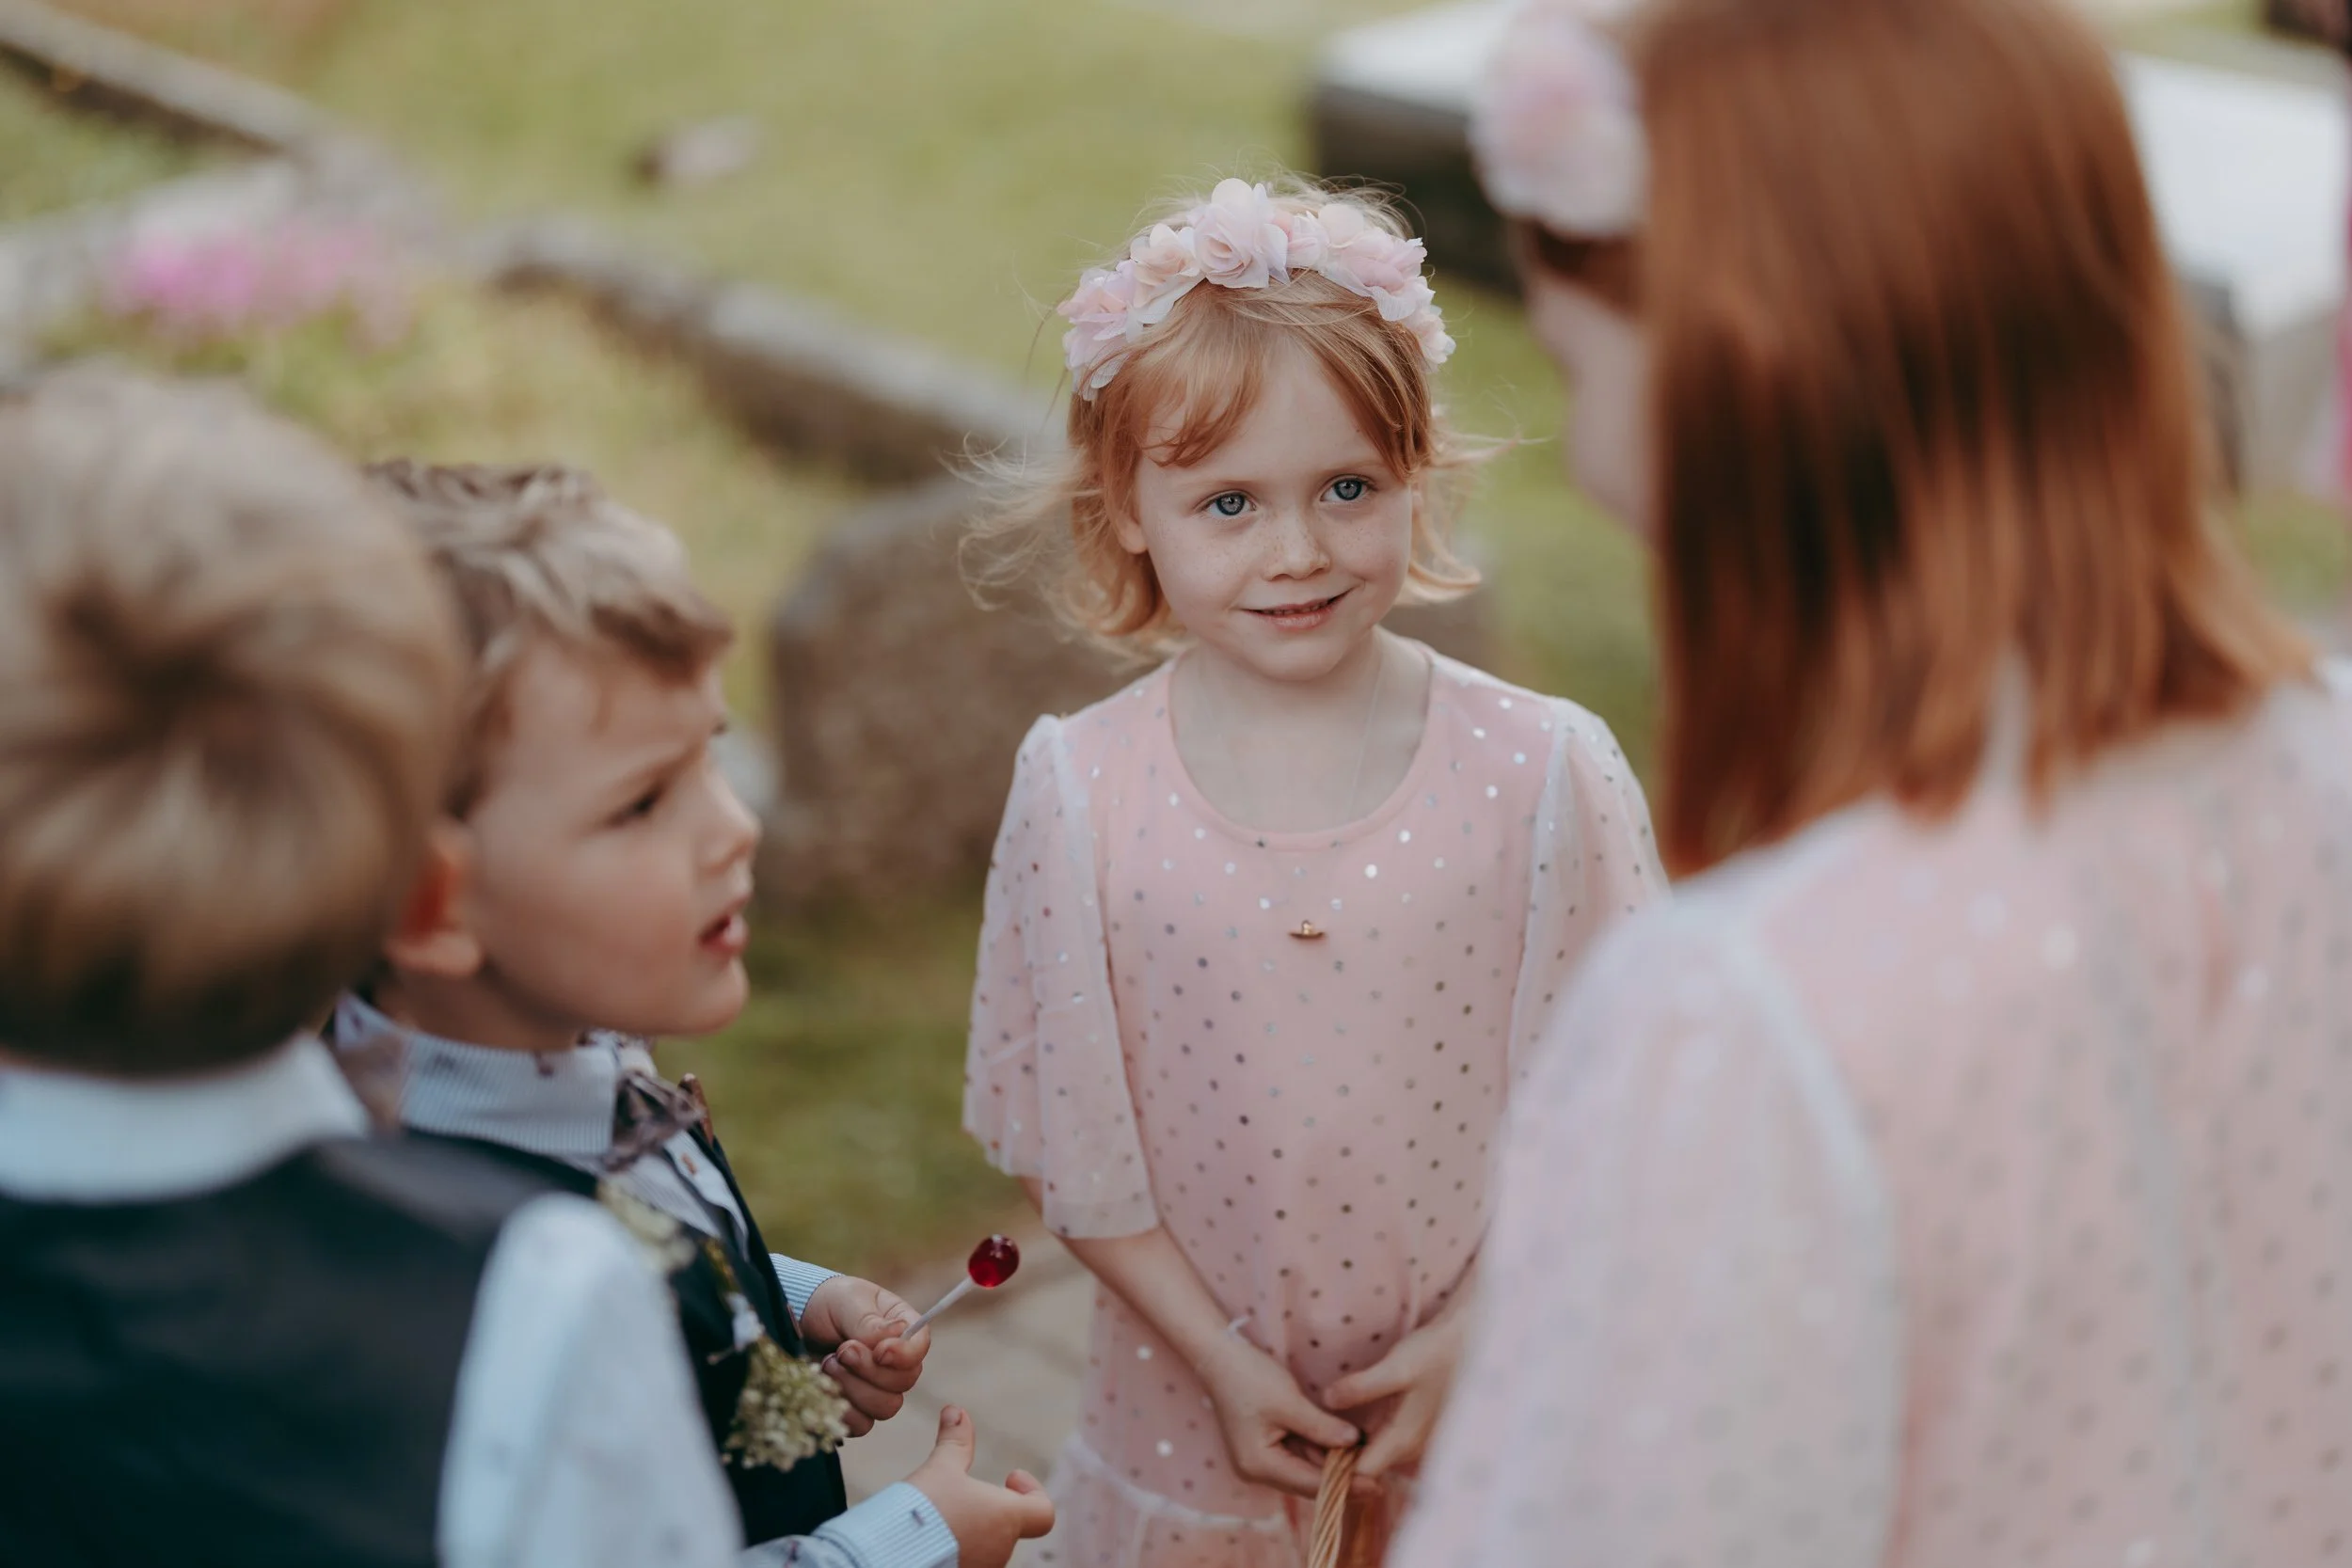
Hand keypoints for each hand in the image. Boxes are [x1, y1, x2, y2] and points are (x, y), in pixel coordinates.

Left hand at [799, 1274, 929, 1433]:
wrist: (797, 1321)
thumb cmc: (827, 1303)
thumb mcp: (847, 1301)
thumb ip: (869, 1322)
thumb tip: (898, 1333)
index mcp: (902, 1328)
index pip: (919, 1347)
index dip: (904, 1355)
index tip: (879, 1351)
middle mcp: (895, 1361)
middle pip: (904, 1382)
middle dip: (869, 1370)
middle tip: (842, 1351)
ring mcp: (877, 1388)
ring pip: (886, 1407)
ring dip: (853, 1389)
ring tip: (828, 1364)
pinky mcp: (856, 1408)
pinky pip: (862, 1424)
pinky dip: (843, 1411)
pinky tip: (825, 1387)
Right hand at [905, 1406, 1055, 1567]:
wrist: (893, 1555)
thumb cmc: (925, 1510)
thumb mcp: (941, 1468)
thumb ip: (955, 1442)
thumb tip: (956, 1411)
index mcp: (1007, 1518)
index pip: (1043, 1512)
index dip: (1032, 1492)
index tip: (1009, 1477)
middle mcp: (1001, 1550)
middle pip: (1008, 1527)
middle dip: (989, 1509)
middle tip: (959, 1494)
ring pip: (986, 1546)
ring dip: (971, 1530)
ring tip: (939, 1516)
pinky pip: (967, 1560)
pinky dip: (957, 1549)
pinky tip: (930, 1539)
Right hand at [1195, 1333, 1360, 1496]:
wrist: (1219, 1356)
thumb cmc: (1249, 1377)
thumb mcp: (1288, 1402)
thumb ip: (1321, 1427)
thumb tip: (1355, 1444)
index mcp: (1259, 1464)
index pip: (1308, 1483)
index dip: (1343, 1485)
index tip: (1375, 1485)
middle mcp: (1257, 1469)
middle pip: (1306, 1481)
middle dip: (1340, 1478)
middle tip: (1378, 1480)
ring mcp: (1260, 1458)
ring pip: (1304, 1467)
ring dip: (1332, 1464)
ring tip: (1367, 1465)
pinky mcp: (1265, 1445)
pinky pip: (1298, 1454)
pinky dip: (1319, 1451)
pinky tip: (1344, 1448)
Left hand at [1321, 1308, 1469, 1481]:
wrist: (1467, 1343)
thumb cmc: (1433, 1354)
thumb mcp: (1395, 1368)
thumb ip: (1361, 1387)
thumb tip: (1326, 1401)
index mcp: (1403, 1439)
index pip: (1362, 1473)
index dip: (1335, 1466)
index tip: (1310, 1446)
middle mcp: (1409, 1447)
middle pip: (1367, 1466)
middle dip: (1338, 1456)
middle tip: (1307, 1435)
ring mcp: (1414, 1438)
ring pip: (1375, 1453)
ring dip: (1350, 1445)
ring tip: (1319, 1426)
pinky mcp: (1413, 1425)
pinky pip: (1384, 1441)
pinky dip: (1363, 1435)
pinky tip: (1346, 1416)